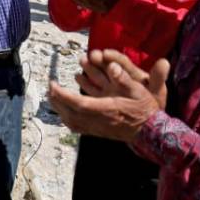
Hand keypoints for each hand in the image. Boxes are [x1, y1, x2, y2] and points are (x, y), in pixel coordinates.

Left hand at [48, 52, 167, 143]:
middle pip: (71, 113)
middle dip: (57, 100)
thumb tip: (113, 66)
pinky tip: (63, 110)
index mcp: (107, 109)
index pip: (79, 103)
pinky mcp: (97, 132)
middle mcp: (99, 121)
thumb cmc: (145, 108)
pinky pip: (76, 127)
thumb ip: (124, 78)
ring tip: (53, 96)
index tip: (53, 85)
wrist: (150, 132)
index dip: (63, 95)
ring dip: (59, 108)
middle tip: (50, 87)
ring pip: (71, 121)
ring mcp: (97, 129)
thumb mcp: (139, 90)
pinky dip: (66, 118)